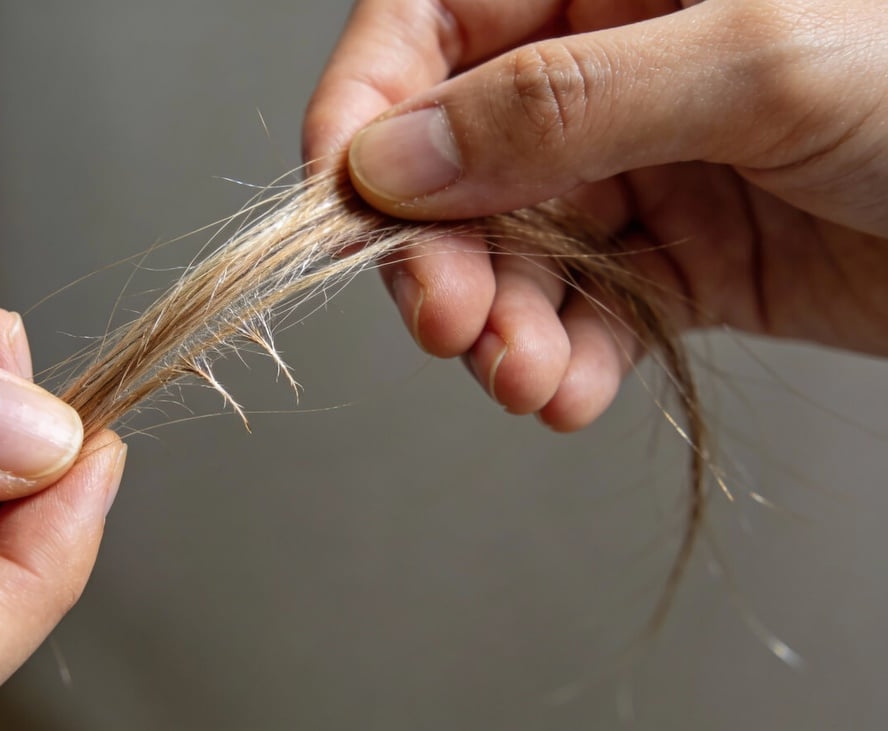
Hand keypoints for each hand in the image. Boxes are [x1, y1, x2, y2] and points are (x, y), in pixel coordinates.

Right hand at [305, 0, 887, 429]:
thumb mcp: (758, 59)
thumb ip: (561, 105)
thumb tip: (397, 159)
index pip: (429, 23)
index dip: (368, 111)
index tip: (347, 204)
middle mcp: (609, 61)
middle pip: (454, 154)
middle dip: (440, 250)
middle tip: (448, 322)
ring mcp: (641, 162)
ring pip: (511, 248)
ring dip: (502, 323)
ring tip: (525, 375)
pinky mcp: (680, 256)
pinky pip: (584, 309)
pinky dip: (565, 357)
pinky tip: (568, 388)